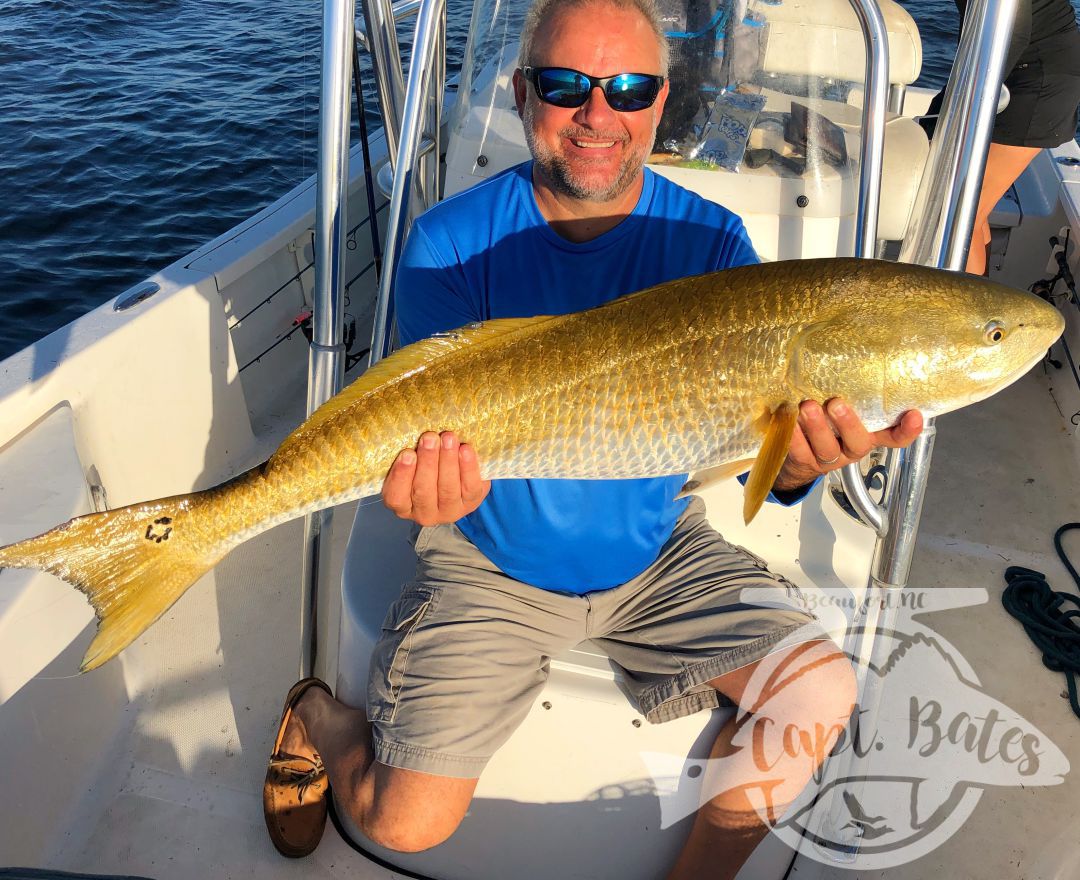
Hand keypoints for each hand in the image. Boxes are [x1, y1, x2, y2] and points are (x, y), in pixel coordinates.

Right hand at [381, 431, 490, 525]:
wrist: (457, 475)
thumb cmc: (425, 464)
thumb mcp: (412, 461)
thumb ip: (407, 451)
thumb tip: (405, 422)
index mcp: (402, 504)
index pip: (396, 496)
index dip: (401, 475)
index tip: (407, 453)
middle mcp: (424, 513)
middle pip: (423, 491)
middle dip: (427, 462)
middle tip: (430, 437)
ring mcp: (449, 511)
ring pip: (447, 489)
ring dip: (448, 461)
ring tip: (448, 437)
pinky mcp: (471, 503)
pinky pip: (471, 488)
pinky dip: (469, 468)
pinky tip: (465, 449)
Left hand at [773, 399, 923, 491]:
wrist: (796, 456)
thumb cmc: (826, 420)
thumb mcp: (844, 404)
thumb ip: (853, 389)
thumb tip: (855, 343)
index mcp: (869, 434)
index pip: (896, 437)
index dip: (907, 430)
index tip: (914, 415)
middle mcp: (851, 447)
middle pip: (858, 442)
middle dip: (848, 423)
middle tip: (836, 403)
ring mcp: (828, 458)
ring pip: (826, 448)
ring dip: (817, 427)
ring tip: (807, 407)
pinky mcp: (804, 462)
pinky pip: (799, 451)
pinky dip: (793, 434)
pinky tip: (788, 416)